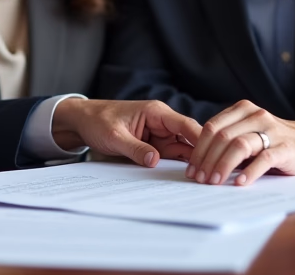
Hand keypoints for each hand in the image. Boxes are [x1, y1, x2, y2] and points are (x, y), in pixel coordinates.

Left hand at [51, 99, 201, 166]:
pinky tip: (185, 179)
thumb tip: (155, 161)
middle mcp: (163, 123)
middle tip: (208, 177)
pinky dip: (177, 167)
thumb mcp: (114, 136)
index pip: (186, 126)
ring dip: (190, 165)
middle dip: (199, 157)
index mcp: (156, 112)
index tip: (210, 158)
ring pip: (183, 151)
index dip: (200, 141)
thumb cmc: (98, 121)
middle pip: (190, 140)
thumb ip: (135, 148)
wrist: (83, 122)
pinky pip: (171, 157)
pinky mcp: (155, 147)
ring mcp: (160, 136)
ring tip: (200, 181)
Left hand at [186, 100, 294, 186]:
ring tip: (215, 181)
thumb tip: (199, 162)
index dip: (198, 149)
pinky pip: (264, 158)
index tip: (192, 169)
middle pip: (222, 136)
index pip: (212, 127)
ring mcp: (271, 130)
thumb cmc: (271, 140)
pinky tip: (240, 182)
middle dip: (207, 160)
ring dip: (223, 165)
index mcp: (242, 109)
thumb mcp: (248, 132)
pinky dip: (249, 171)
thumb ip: (227, 139)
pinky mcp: (285, 147)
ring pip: (239, 145)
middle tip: (200, 179)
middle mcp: (256, 115)